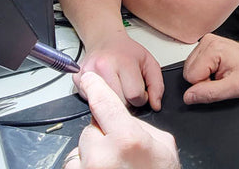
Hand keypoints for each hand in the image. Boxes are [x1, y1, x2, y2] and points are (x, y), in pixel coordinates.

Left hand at [64, 72, 179, 168]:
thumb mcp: (163, 145)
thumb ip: (141, 125)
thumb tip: (123, 118)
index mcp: (127, 139)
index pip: (103, 102)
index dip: (95, 86)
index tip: (88, 79)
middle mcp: (103, 156)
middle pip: (91, 129)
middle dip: (102, 135)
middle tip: (120, 151)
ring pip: (82, 150)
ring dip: (93, 154)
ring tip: (113, 166)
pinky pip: (75, 167)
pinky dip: (86, 168)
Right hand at [73, 34, 163, 110]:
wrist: (105, 40)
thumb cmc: (126, 52)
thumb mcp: (148, 62)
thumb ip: (157, 84)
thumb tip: (155, 105)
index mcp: (123, 61)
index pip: (135, 95)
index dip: (141, 98)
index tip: (139, 90)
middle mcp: (103, 66)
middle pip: (119, 103)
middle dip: (127, 101)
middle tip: (127, 88)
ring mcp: (88, 73)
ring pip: (104, 105)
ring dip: (113, 101)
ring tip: (116, 87)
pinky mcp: (77, 79)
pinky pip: (90, 102)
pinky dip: (99, 98)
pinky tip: (104, 86)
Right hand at [182, 33, 238, 103]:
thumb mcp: (233, 88)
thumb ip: (209, 93)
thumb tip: (189, 96)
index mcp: (213, 48)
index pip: (191, 76)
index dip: (204, 85)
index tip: (218, 82)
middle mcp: (207, 41)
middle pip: (189, 70)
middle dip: (203, 80)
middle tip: (219, 78)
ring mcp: (206, 41)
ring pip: (190, 67)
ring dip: (203, 74)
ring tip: (220, 72)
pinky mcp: (205, 44)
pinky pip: (194, 63)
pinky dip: (204, 69)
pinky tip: (217, 68)